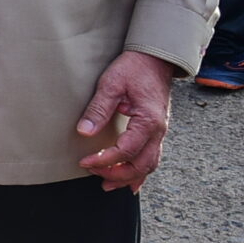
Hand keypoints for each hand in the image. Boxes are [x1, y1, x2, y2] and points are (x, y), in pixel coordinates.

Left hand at [74, 51, 175, 190]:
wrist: (155, 58)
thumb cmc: (133, 68)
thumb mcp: (111, 84)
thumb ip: (98, 109)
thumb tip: (83, 132)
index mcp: (148, 121)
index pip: (125, 151)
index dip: (104, 160)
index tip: (84, 162)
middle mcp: (158, 131)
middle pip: (140, 165)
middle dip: (116, 174)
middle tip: (93, 173)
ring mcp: (160, 132)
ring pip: (149, 165)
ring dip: (128, 177)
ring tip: (107, 184)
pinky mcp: (156, 131)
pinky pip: (152, 158)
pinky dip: (141, 172)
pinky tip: (131, 182)